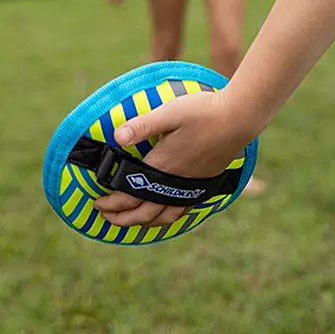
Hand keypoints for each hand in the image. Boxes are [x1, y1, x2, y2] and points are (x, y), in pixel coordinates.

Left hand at [95, 88, 249, 228]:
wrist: (239, 118)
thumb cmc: (203, 111)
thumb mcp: (169, 112)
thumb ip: (142, 125)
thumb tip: (115, 137)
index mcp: (162, 166)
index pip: (131, 194)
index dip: (112, 203)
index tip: (96, 202)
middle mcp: (175, 182)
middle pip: (144, 212)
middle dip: (122, 218)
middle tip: (105, 217)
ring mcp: (191, 185)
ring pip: (164, 216)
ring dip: (143, 222)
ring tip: (130, 222)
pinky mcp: (203, 184)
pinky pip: (181, 210)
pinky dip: (166, 218)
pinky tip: (164, 214)